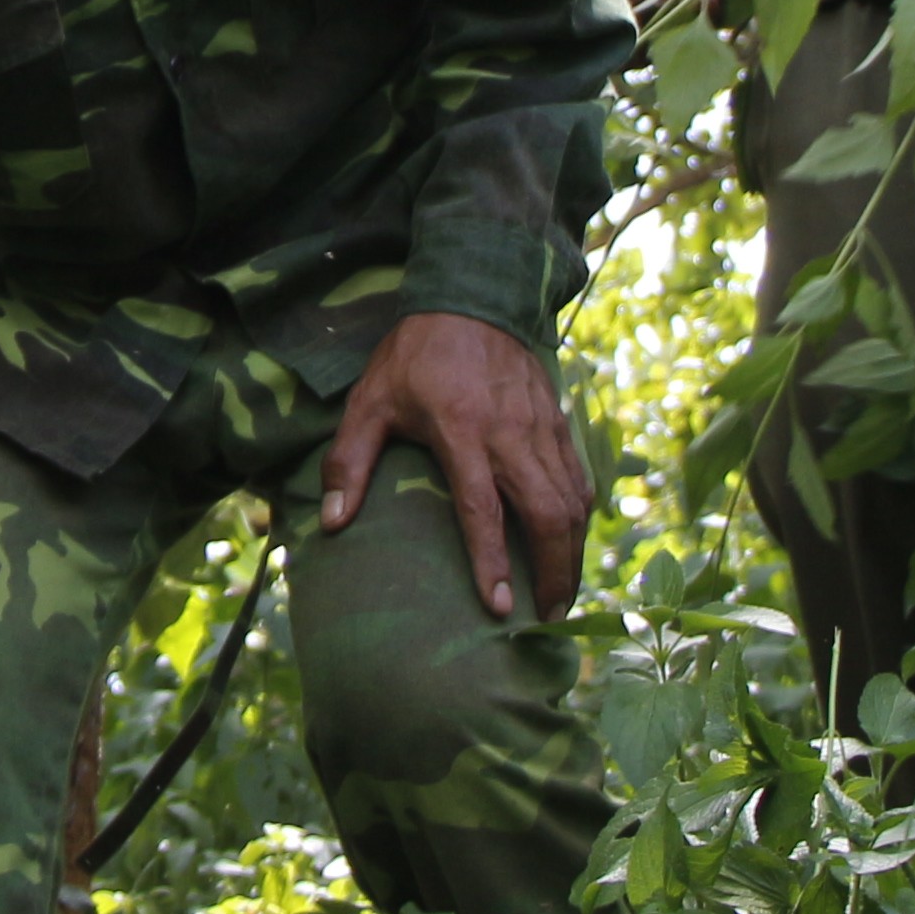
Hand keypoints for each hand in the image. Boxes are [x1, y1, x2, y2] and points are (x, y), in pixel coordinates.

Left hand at [322, 312, 592, 622]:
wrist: (471, 297)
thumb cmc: (413, 354)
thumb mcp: (369, 401)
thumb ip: (348, 462)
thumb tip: (332, 522)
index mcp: (462, 432)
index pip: (483, 510)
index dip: (492, 563)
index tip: (499, 608)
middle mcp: (510, 434)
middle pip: (548, 514)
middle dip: (554, 572)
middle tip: (548, 617)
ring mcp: (541, 428)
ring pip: (573, 500)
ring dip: (574, 552)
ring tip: (562, 594)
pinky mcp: (558, 421)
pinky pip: (580, 477)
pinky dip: (582, 516)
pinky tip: (574, 542)